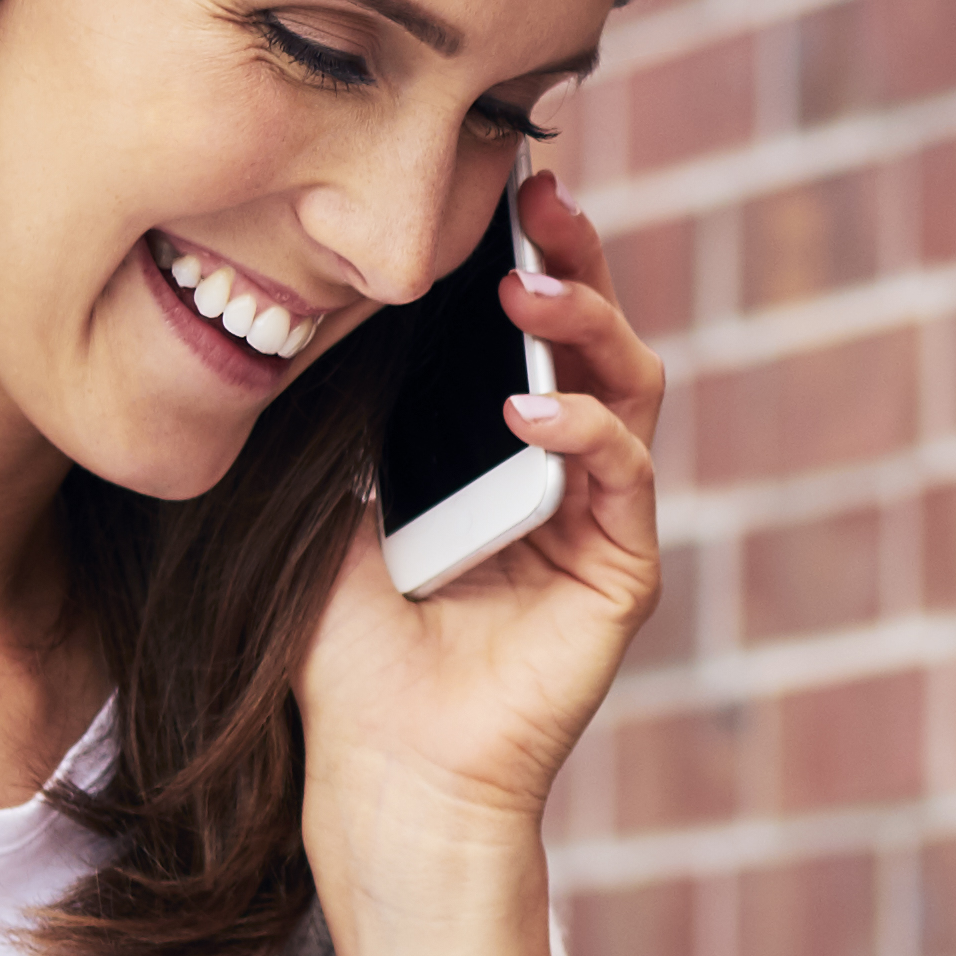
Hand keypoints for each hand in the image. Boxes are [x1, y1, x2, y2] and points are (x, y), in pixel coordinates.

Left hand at [294, 176, 662, 885]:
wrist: (378, 770)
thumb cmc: (342, 651)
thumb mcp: (327, 500)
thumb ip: (351, 414)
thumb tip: (328, 296)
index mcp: (495, 448)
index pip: (526, 330)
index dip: (523, 255)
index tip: (496, 186)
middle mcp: (563, 474)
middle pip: (594, 339)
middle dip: (572, 261)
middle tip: (539, 198)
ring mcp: (601, 522)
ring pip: (629, 390)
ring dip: (584, 327)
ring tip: (525, 288)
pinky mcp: (621, 576)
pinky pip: (623, 481)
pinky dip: (586, 433)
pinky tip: (530, 411)